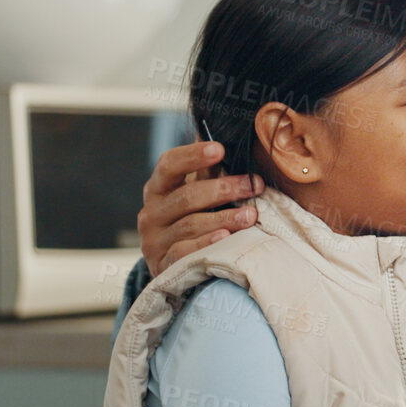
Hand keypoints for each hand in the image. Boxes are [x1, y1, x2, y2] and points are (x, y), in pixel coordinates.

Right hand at [138, 142, 264, 277]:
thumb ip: (207, 173)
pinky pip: (184, 252)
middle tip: (254, 185)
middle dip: (224, 189)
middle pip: (186, 196)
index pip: (169, 165)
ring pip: (189, 224)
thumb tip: (231, 139)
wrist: (171, 266)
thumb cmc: (189, 221)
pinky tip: (225, 237)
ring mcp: (154, 240)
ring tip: (251, 215)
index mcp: (158, 188)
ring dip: (224, 218)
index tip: (220, 149)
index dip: (193, 155)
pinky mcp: (162, 265)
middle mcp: (151, 213)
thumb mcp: (194, 195)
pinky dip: (205, 244)